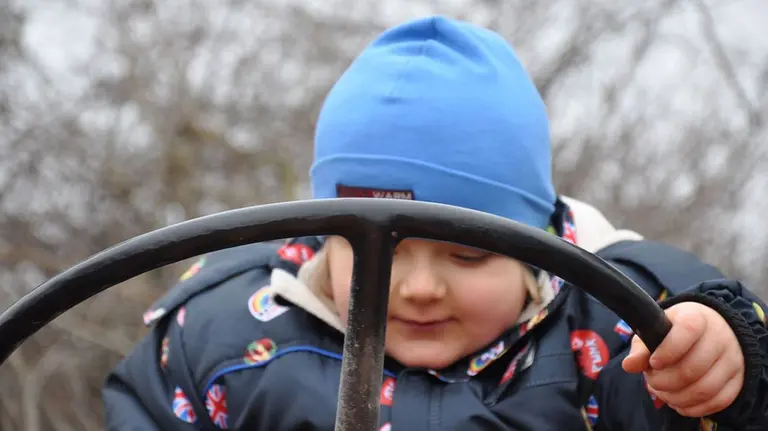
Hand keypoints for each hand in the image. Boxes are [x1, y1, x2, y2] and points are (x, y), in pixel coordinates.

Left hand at [622, 302, 744, 416]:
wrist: (711, 329)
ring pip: (705, 388)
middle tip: (652, 381)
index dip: (667, 351)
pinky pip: (718, 401)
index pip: (687, 331)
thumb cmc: (676, 331)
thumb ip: (641, 347)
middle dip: (665, 381)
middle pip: (693, 367)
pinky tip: (678, 402)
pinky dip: (694, 407)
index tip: (653, 363)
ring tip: (662, 393)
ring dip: (678, 397)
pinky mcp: (739, 379)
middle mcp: (720, 337)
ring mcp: (733, 359)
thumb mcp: (656, 330)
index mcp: (697, 317)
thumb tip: (629, 366)